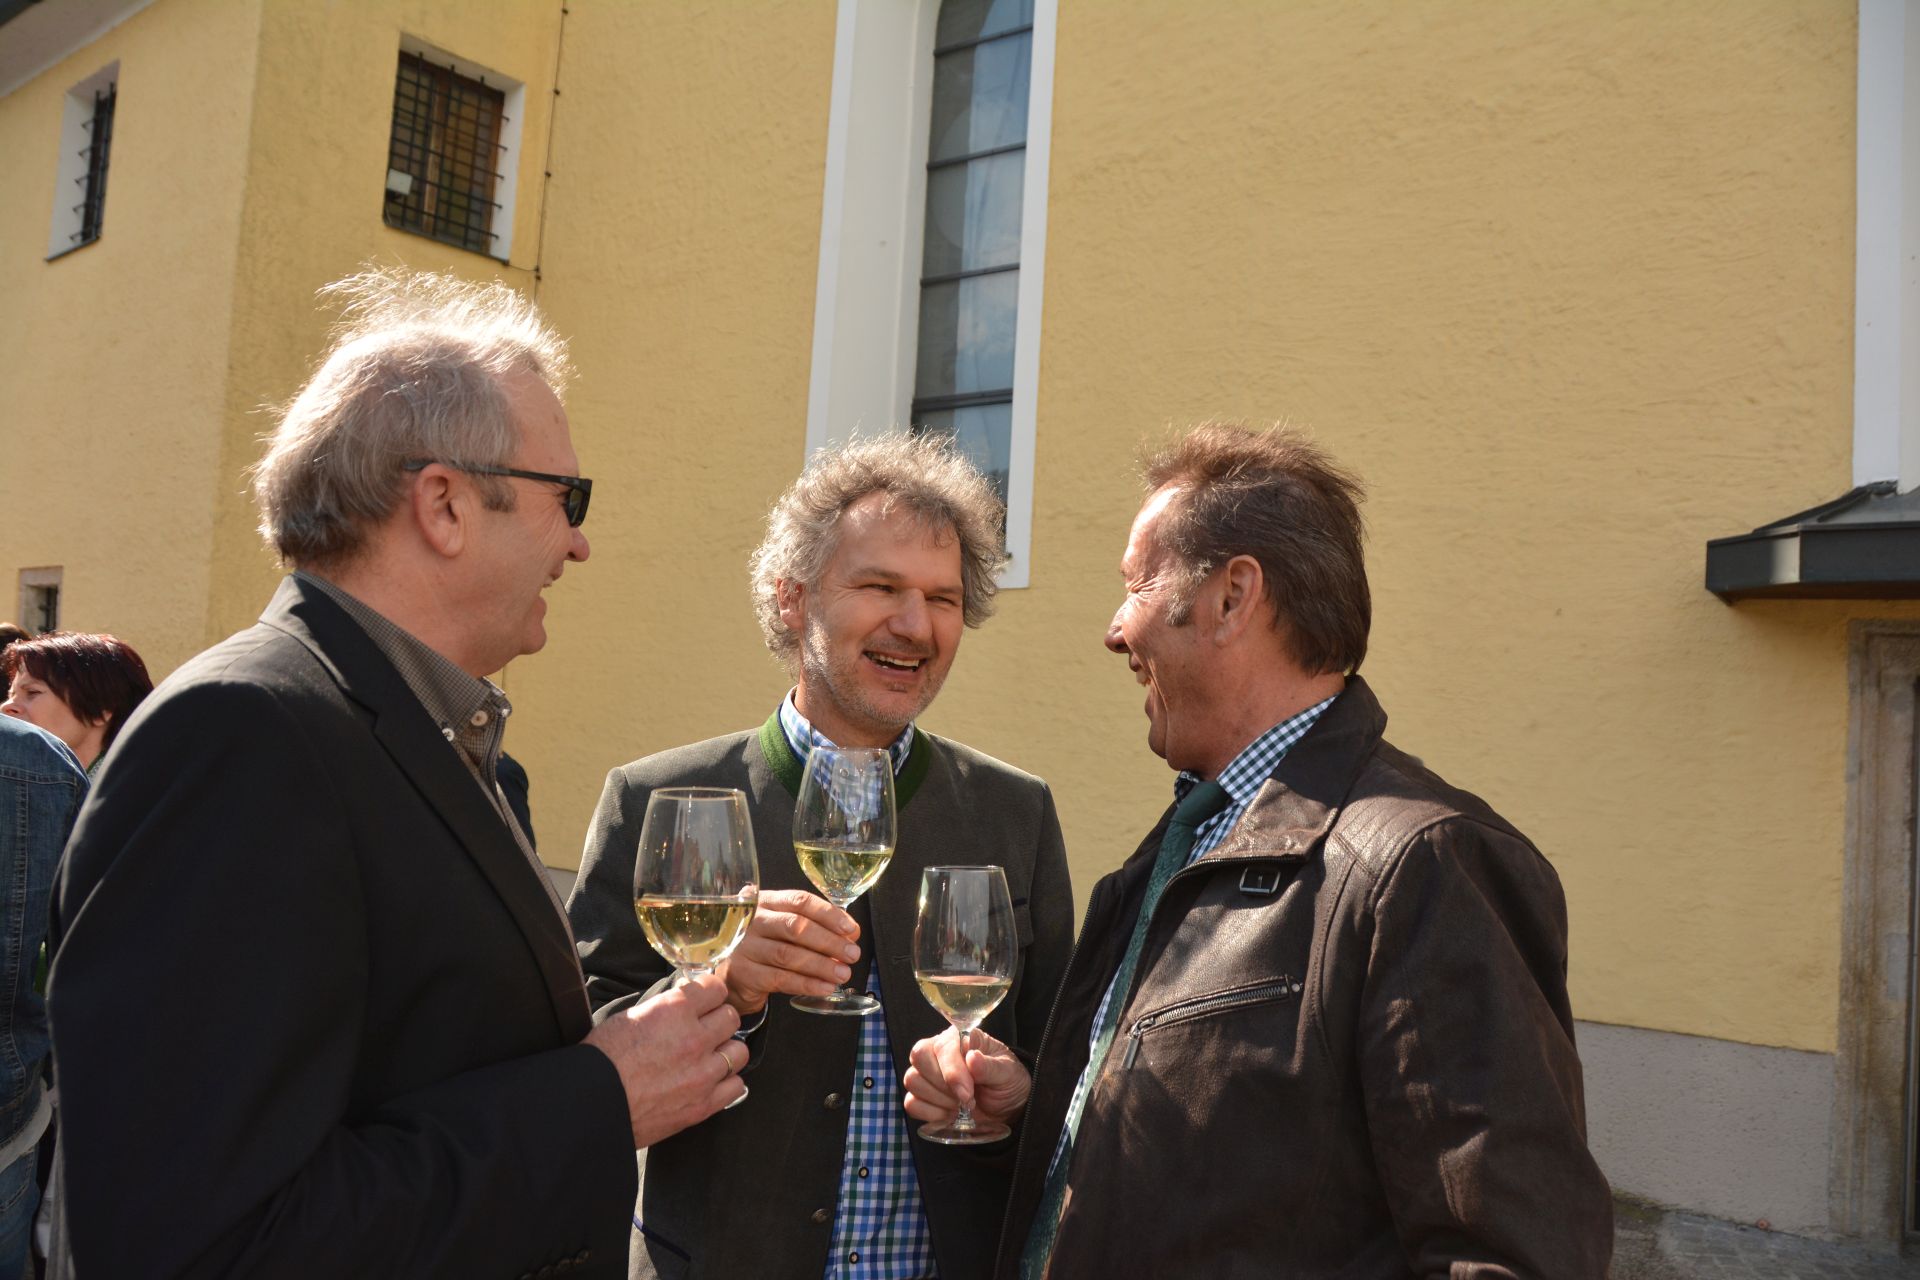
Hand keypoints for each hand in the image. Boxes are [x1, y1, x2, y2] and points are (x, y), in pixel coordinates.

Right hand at [583, 972, 745, 1147]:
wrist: (591, 1104)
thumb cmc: (602, 1060)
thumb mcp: (632, 1016)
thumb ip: (666, 1008)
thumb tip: (685, 1004)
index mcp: (675, 1010)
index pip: (717, 988)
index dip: (710, 994)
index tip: (705, 1002)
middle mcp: (694, 1037)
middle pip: (731, 1017)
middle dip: (718, 1021)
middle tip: (704, 1030)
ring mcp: (702, 1072)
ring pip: (739, 1051)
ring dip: (725, 1052)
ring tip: (708, 1058)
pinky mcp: (703, 1103)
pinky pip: (737, 1086)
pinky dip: (725, 1083)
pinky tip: (709, 1082)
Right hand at [713, 889, 860, 1015]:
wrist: (731, 975)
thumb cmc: (765, 946)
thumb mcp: (786, 929)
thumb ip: (816, 926)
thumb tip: (851, 933)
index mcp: (766, 902)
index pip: (799, 901)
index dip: (828, 914)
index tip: (851, 929)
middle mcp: (752, 920)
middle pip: (795, 926)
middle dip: (828, 941)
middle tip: (852, 954)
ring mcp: (744, 947)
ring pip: (788, 954)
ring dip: (821, 965)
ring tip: (843, 973)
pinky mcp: (744, 973)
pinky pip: (780, 979)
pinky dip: (806, 984)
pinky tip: (825, 987)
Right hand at [903, 1025, 1029, 1127]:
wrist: (1009, 1107)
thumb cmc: (1008, 1081)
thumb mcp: (1008, 1072)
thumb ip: (991, 1066)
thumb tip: (972, 1058)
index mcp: (959, 1038)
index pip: (941, 1047)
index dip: (952, 1072)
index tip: (967, 1094)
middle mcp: (939, 1052)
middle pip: (918, 1057)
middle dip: (943, 1085)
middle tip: (967, 1098)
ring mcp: (928, 1074)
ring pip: (912, 1081)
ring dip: (939, 1100)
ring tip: (961, 1105)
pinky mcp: (924, 1097)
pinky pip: (911, 1103)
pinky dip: (931, 1114)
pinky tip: (950, 1114)